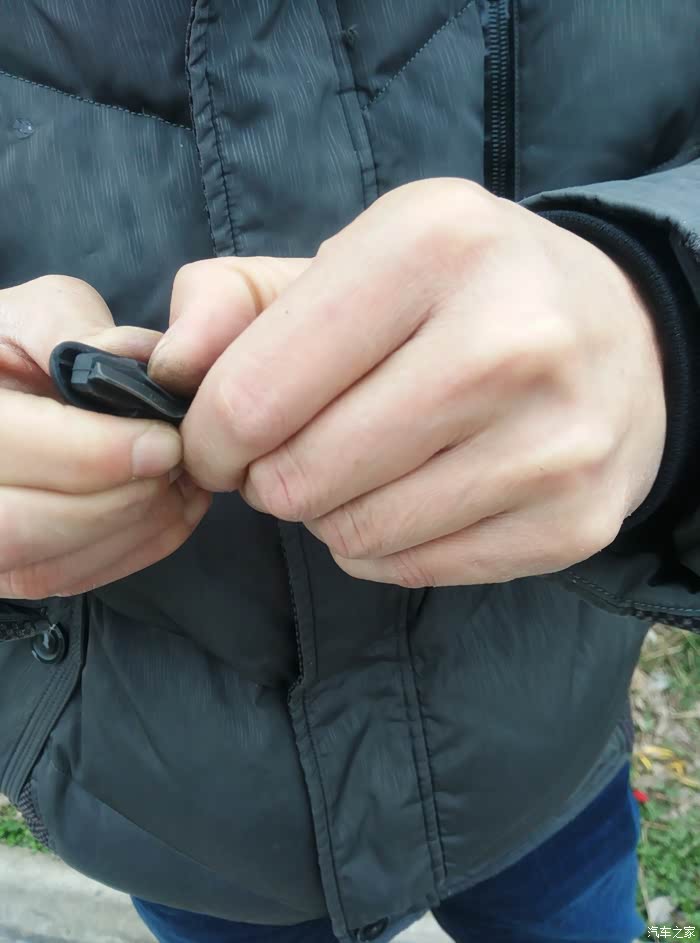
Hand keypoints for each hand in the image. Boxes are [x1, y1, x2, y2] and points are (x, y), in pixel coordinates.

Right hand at [0, 275, 210, 598]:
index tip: (164, 442)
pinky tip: (173, 504)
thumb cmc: (16, 352)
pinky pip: (75, 579)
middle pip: (22, 528)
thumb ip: (76, 329)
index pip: (5, 448)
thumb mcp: (35, 316)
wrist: (10, 398)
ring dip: (135, 528)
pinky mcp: (14, 571)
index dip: (92, 454)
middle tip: (178, 465)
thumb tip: (137, 367)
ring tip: (183, 480)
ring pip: (50, 568)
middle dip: (119, 501)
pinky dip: (137, 546)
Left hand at [150, 179, 664, 586]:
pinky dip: (384, 544)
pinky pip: (412, 569)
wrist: (621, 338)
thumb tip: (168, 367)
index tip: (218, 438)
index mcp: (435, 245)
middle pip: (300, 477)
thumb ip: (233, 298)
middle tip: (291, 450)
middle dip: (268, 477)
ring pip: (354, 534)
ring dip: (327, 512)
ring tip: (359, 465)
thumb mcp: (350, 257)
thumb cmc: (461, 293)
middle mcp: (510, 342)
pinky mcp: (574, 521)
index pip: (254, 392)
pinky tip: (413, 493)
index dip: (209, 435)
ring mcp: (553, 444)